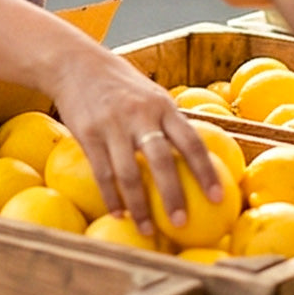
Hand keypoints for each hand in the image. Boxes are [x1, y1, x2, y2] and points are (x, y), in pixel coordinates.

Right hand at [51, 45, 221, 234]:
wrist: (75, 63)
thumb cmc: (120, 84)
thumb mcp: (150, 94)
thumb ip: (169, 122)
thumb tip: (198, 158)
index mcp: (161, 105)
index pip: (190, 140)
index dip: (205, 170)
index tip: (217, 197)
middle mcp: (139, 114)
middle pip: (161, 160)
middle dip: (173, 195)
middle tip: (182, 224)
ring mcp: (112, 124)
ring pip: (128, 173)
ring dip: (139, 206)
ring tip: (148, 230)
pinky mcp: (88, 133)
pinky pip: (102, 172)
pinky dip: (111, 196)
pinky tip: (118, 212)